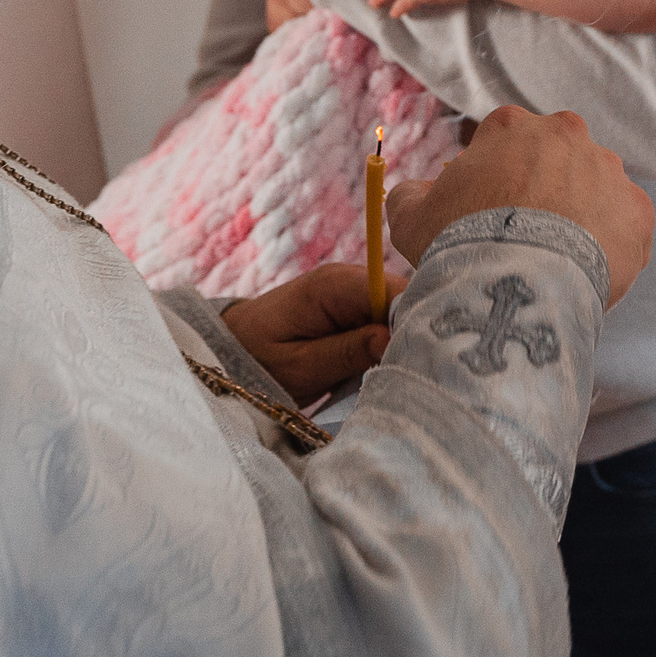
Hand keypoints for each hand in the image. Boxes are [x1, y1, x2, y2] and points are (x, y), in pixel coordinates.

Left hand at [220, 261, 409, 402]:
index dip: (415, 321)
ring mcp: (353, 293)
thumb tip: (393, 339)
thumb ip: (347, 351)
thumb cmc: (257, 360)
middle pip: (404, 300)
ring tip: (406, 377)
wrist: (230, 351)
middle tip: (418, 374)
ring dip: (401, 343)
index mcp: (334, 286)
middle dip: (413, 334)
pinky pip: (384, 322)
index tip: (425, 357)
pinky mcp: (354, 310)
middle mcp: (350, 280)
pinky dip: (389, 345)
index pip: (395, 291)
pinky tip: (390, 369)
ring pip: (398, 313)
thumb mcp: (300, 365)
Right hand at [381, 107, 653, 307]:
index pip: (504, 141)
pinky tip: (585, 272)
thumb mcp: (410, 216)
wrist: (517, 285)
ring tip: (556, 260)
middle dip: (542, 188)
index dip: (494, 178)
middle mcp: (566, 134)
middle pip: (554, 158)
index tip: (489, 211)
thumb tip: (418, 191)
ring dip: (579, 215)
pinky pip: (624, 225)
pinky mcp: (638, 210)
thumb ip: (411, 194)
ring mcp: (608, 170)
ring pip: (593, 189)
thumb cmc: (458, 246)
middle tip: (525, 236)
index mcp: (511, 125)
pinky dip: (610, 245)